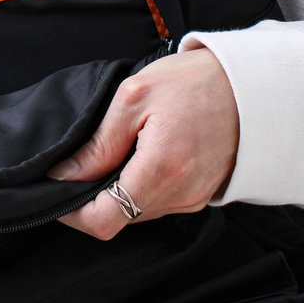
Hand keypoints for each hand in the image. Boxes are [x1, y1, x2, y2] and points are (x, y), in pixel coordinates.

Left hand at [48, 48, 238, 238]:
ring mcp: (193, 199)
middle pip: (119, 218)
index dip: (71, 213)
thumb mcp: (134, 97)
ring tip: (106, 154)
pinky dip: (138, 187)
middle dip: (90, 199)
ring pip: (137, 212)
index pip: (104, 220)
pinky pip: (158, 202)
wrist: (250, 85)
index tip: (54, 189)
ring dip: (115, 192)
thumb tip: (65, 173)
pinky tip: (134, 157)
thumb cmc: (192, 82)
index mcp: (161, 170)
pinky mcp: (200, 195)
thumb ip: (99, 142)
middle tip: (75, 165)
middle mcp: (180, 195)